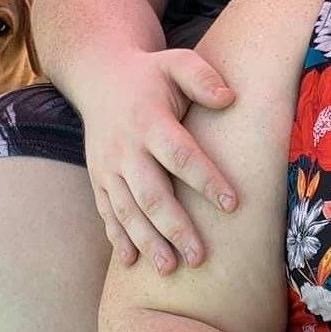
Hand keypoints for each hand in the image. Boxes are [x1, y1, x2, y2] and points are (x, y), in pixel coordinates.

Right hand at [82, 48, 236, 271]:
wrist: (99, 77)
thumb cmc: (151, 75)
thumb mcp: (176, 62)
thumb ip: (202, 77)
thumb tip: (229, 98)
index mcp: (149, 120)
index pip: (180, 155)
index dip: (206, 180)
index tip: (232, 204)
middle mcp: (125, 148)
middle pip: (151, 193)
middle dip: (174, 227)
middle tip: (199, 258)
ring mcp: (108, 166)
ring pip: (127, 210)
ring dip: (147, 240)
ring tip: (168, 269)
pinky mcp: (98, 178)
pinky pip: (107, 212)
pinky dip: (117, 237)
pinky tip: (130, 263)